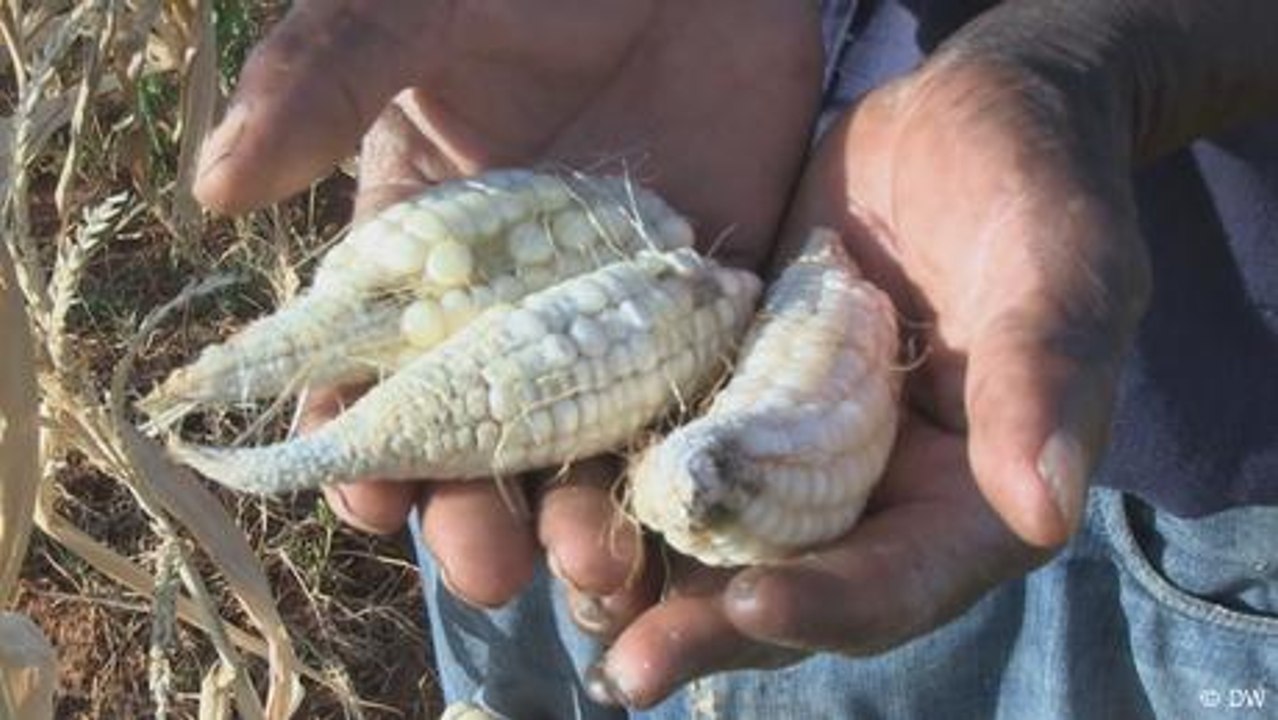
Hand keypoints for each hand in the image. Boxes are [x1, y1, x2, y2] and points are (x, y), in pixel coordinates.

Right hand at [194, 0, 823, 606]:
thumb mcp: (422, 12)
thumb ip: (327, 79)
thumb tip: (216, 187)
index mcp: (422, 254)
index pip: (374, 369)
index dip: (362, 441)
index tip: (364, 503)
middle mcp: (511, 308)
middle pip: (482, 436)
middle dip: (476, 512)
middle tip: (489, 569)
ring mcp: (614, 317)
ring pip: (588, 443)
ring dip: (583, 515)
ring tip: (596, 568)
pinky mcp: (707, 311)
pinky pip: (697, 404)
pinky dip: (689, 461)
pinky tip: (688, 516)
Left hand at [583, 43, 1152, 707]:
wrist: (947, 122)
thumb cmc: (1027, 182)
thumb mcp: (1058, 262)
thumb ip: (1046, 375)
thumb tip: (1045, 511)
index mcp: (965, 499)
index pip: (900, 579)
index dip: (830, 603)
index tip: (752, 602)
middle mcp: (872, 499)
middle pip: (790, 584)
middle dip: (708, 628)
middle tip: (623, 669)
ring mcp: (792, 452)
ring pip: (714, 538)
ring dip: (643, 575)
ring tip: (571, 592)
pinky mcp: (731, 397)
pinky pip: (671, 453)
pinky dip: (617, 480)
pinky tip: (550, 498)